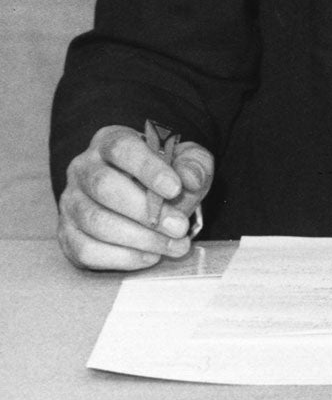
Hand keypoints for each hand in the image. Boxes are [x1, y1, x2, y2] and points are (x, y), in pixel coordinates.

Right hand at [58, 125, 213, 271]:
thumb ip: (195, 165)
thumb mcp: (189, 162)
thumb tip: (190, 179)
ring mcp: (71, 202)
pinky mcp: (68, 234)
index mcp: (111, 141)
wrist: (148, 199)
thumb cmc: (166, 176)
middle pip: (104, 186)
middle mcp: (84, 169)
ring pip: (95, 221)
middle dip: (145, 211)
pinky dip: (122, 257)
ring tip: (173, 245)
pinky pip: (86, 250)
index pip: (122, 148)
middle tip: (179, 227)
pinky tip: (151, 256)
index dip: (147, 168)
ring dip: (139, 238)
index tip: (175, 188)